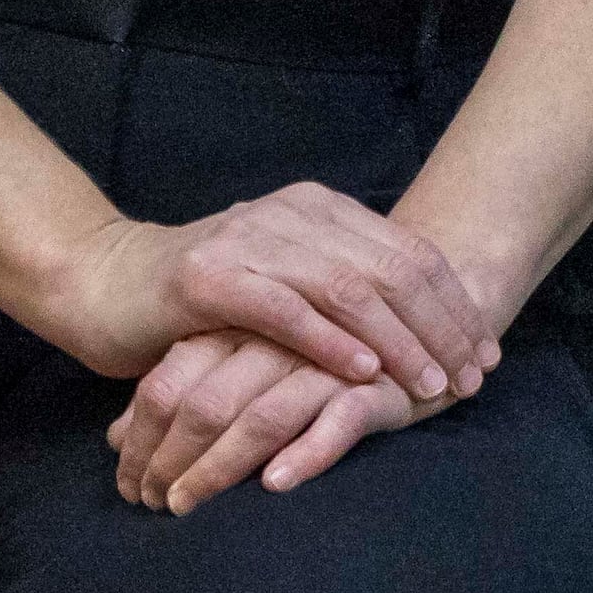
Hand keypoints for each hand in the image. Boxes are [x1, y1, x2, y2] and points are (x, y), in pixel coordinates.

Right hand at [40, 181, 495, 403]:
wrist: (106, 285)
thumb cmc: (204, 296)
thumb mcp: (286, 278)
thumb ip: (343, 284)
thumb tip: (425, 320)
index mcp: (318, 208)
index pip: (408, 252)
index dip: (454, 304)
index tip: (486, 351)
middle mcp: (291, 214)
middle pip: (391, 269)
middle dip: (440, 327)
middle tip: (472, 376)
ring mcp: (251, 241)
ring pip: (349, 289)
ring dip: (400, 342)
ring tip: (431, 384)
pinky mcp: (210, 279)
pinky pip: (287, 311)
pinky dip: (331, 343)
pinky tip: (364, 373)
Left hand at [105, 327, 421, 509]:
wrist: (420, 306)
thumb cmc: (312, 342)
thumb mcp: (239, 357)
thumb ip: (184, 387)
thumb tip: (114, 439)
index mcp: (238, 320)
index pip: (171, 380)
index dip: (141, 437)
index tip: (128, 487)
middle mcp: (276, 336)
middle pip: (206, 401)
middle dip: (170, 461)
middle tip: (151, 506)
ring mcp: (328, 359)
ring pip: (262, 414)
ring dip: (220, 468)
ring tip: (189, 507)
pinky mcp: (379, 384)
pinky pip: (339, 420)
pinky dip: (306, 452)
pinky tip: (275, 483)